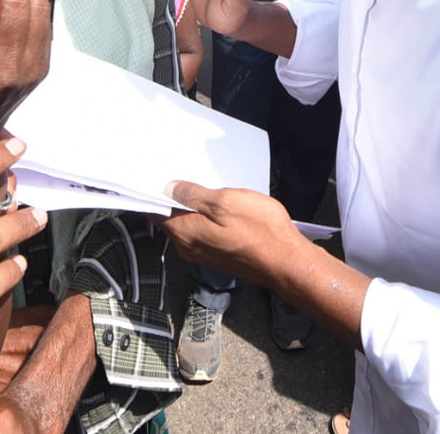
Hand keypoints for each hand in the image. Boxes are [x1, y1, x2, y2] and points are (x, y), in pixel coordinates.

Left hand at [156, 181, 303, 289]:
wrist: (287, 263)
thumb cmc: (260, 230)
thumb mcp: (225, 201)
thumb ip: (193, 194)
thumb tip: (169, 188)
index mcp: (184, 232)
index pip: (154, 211)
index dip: (153, 192)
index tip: (155, 176)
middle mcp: (188, 247)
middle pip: (169, 218)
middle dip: (172, 198)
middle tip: (180, 175)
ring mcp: (203, 254)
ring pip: (187, 226)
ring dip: (191, 209)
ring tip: (203, 189)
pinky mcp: (218, 257)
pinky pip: (202, 234)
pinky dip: (204, 220)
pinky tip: (218, 209)